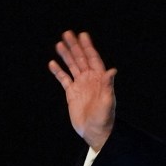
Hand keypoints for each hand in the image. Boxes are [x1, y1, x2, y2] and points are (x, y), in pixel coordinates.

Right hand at [48, 30, 117, 150]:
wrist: (95, 132)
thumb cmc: (105, 118)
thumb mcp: (108, 101)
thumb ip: (108, 85)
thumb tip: (112, 70)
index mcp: (99, 79)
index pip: (93, 58)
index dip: (88, 47)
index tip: (82, 35)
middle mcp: (90, 79)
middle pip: (81, 59)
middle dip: (74, 46)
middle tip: (67, 33)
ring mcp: (80, 85)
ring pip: (71, 66)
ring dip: (66, 55)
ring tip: (59, 44)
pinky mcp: (71, 94)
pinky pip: (63, 79)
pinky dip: (58, 71)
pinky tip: (52, 63)